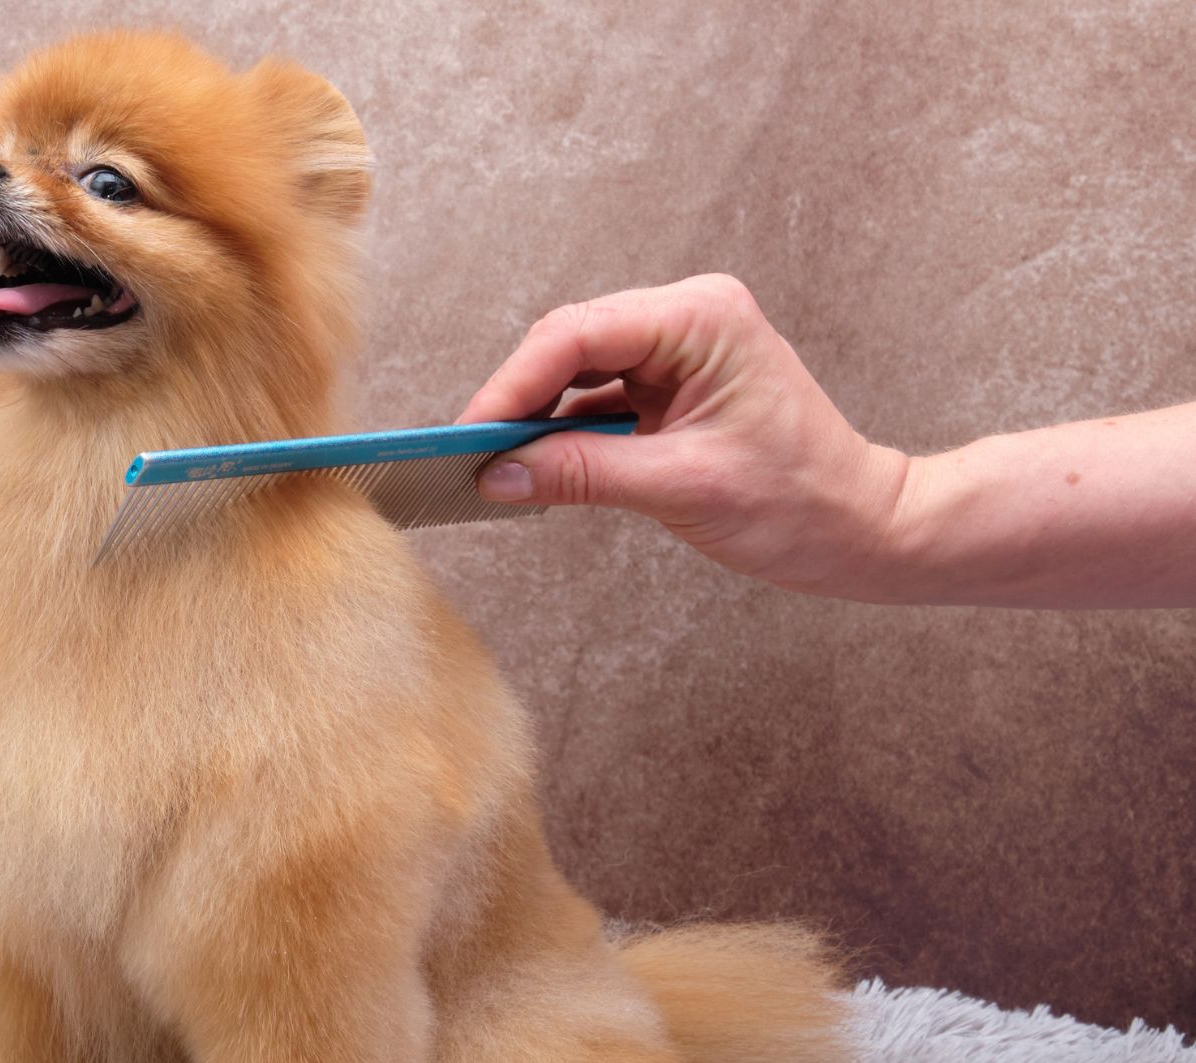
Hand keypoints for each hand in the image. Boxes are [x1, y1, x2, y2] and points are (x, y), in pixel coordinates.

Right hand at [458, 274, 909, 597]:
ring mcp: (679, 349)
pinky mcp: (671, 383)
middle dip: (517, 400)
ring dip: (536, 416)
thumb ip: (581, 473)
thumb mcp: (680, 488)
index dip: (513, 384)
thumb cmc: (800, 504)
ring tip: (493, 462)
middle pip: (568, 344)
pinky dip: (562, 431)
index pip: (578, 335)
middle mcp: (687, 318)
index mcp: (701, 319)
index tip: (469, 434)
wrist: (863, 530)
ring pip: (575, 369)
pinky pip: (596, 396)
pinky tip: (533, 463)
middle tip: (467, 453)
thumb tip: (498, 473)